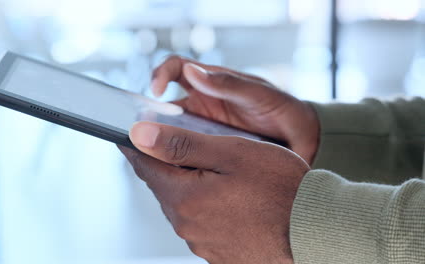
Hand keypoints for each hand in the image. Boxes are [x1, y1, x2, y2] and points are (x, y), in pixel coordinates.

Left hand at [120, 122, 309, 263]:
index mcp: (184, 197)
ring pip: (183, 203)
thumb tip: (140, 135)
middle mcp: (187, 225)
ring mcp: (202, 242)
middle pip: (164, 185)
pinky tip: (229, 196)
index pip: (145, 165)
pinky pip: (202, 221)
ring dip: (190, 184)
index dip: (136, 145)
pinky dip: (206, 203)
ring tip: (213, 169)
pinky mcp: (218, 252)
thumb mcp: (231, 154)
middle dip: (167, 163)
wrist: (315, 233)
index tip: (128, 132)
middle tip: (179, 143)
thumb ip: (181, 144)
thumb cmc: (281, 189)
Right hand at [151, 56, 319, 163]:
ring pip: (171, 131)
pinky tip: (175, 169)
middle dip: (150, 114)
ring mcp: (203, 128)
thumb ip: (229, 84)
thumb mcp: (259, 94)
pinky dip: (177, 158)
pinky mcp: (209, 149)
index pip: (176, 68)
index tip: (156, 90)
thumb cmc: (282, 110)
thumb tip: (193, 72)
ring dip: (161, 139)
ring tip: (154, 152)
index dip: (160, 74)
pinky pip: (186, 152)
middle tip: (143, 129)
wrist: (301, 141)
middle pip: (164, 103)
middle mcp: (202, 103)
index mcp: (211, 82)